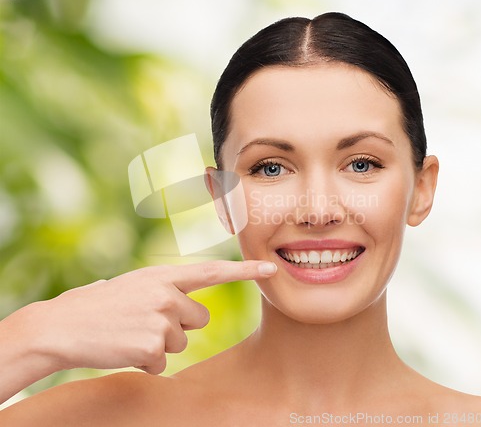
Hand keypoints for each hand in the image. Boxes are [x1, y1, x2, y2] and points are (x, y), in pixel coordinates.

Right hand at [29, 260, 276, 374]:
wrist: (60, 325)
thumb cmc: (97, 305)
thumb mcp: (135, 285)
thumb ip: (166, 290)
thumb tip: (192, 309)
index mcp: (163, 275)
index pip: (212, 271)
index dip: (244, 270)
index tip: (270, 268)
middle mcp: (167, 293)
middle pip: (200, 319)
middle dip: (180, 325)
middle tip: (145, 322)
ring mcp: (161, 320)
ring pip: (181, 343)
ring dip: (159, 344)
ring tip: (129, 334)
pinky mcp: (152, 347)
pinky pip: (162, 363)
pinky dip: (146, 362)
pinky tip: (123, 349)